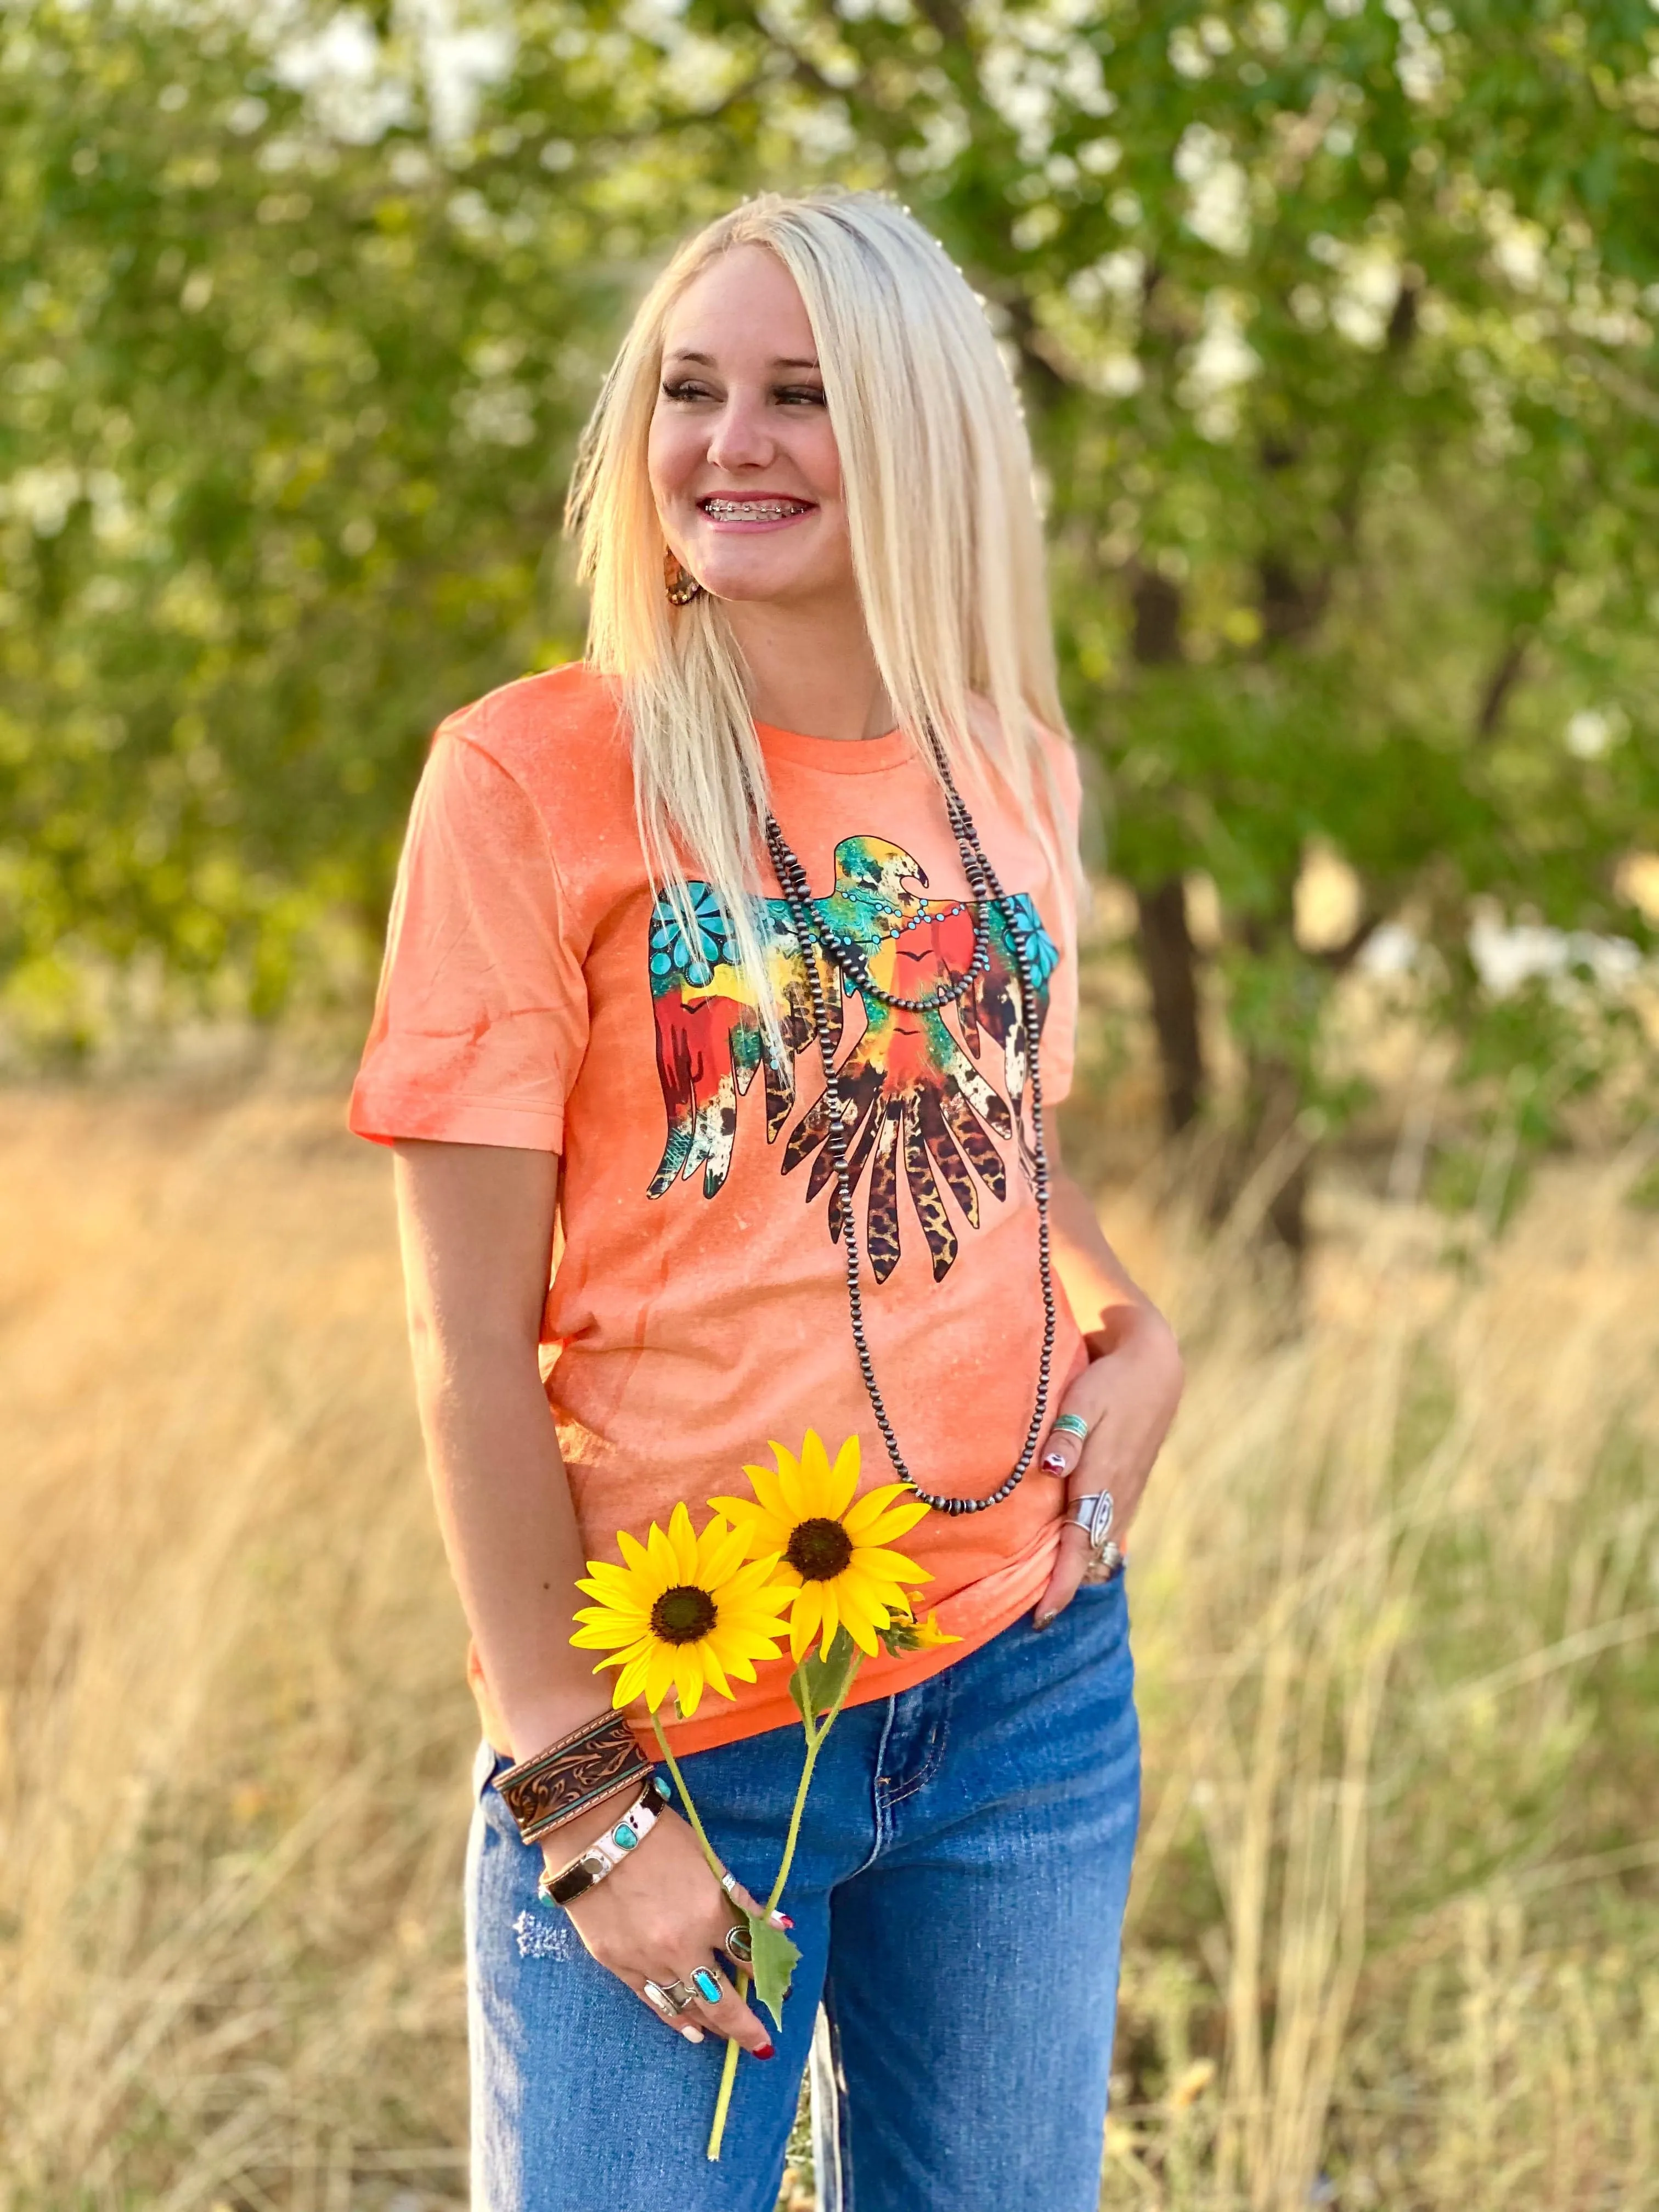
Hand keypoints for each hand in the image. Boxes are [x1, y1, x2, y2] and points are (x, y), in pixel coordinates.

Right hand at [549, 1798, 781, 2055]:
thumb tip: (779, 1927)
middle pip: (722, 2000)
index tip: (780, 1989)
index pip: (749, 1958)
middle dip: (745, 2026)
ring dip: (711, 2024)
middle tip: (761, 2046)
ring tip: (728, 2036)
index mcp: (709, 1914)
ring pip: (687, 2006)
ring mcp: (647, 1959)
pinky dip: (674, 2018)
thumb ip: (740, 1900)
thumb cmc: (659, 1837)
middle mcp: (681, 1946)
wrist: (595, 1830)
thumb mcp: (708, 1861)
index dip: (768, 1976)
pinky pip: (653, 2000)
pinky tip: (690, 2029)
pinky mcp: (617, 1964)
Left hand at [1032, 1300, 1182, 1630]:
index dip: (1060, 1584)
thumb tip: (1051, 1469)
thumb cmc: (1109, 1383)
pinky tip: (1068, 1549)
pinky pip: (1105, 1528)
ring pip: (1098, 1545)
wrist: (1155, 1370)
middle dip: (1062, 1585)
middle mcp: (1116, 1497)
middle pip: (1089, 1557)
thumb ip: (1066, 1436)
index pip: (1079, 1546)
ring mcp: (1126, 1495)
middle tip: (1030, 1613)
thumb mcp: (1083, 1400)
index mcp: (1102, 1482)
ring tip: (1042, 1592)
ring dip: (1075, 1567)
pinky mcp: (1128, 1488)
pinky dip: (1086, 1546)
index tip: (1040, 1618)